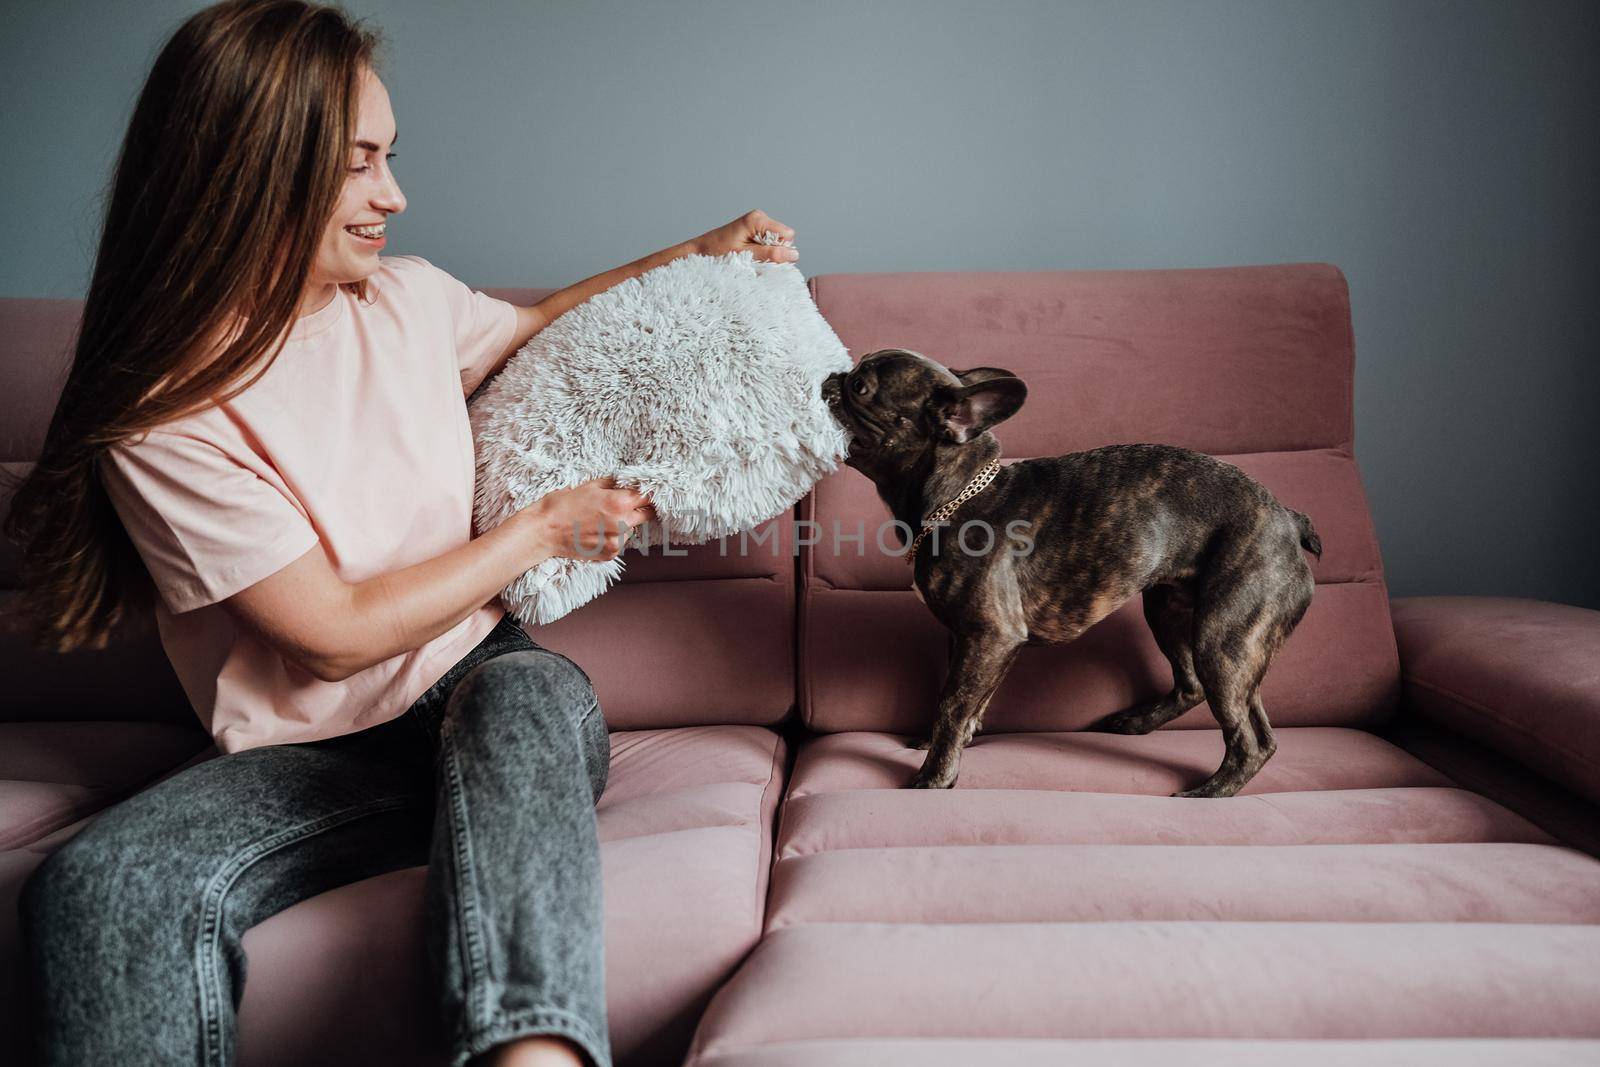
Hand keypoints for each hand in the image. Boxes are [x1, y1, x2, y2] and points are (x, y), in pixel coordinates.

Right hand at [521, 476, 657, 562]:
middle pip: (646, 515)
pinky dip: (613, 537)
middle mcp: (622, 523)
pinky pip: (620, 542)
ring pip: (632, 530)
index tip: (645, 493)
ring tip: (601, 520)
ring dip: (624, 524)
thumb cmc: (563, 505)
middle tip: (623, 506)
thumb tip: (627, 481)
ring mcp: (617, 541)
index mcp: (619, 503)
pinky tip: (596, 532)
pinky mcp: (610, 554)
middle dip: (638, 509)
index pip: (648, 498)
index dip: (647, 494)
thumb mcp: (589, 486)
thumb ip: (613, 484)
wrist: (544, 530)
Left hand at [689, 210, 798, 262]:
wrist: (698, 252)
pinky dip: (761, 253)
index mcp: (757, 219)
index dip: (779, 249)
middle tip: (753, 258)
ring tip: (747, 257)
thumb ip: (770, 255)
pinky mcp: (753, 232)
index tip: (761, 257)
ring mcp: (757, 224)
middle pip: (784, 238)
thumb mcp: (745, 257)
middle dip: (773, 252)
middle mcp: (759, 218)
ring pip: (777, 243)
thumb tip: (794, 255)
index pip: (787, 235)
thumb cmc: (716, 254)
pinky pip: (768, 244)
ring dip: (766, 254)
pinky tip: (748, 255)